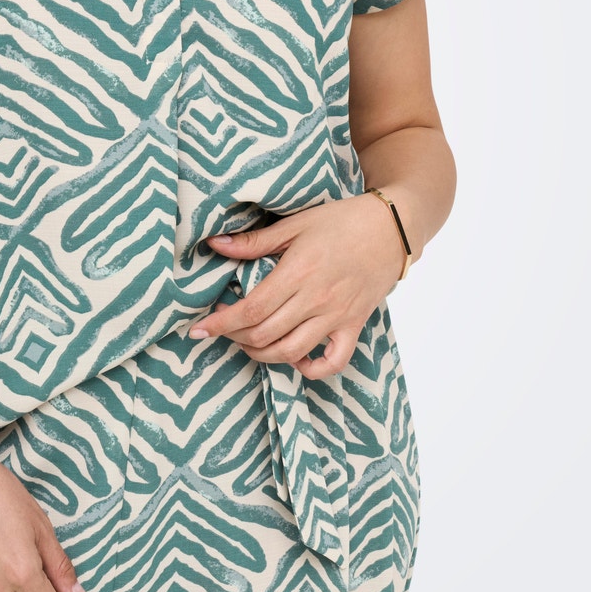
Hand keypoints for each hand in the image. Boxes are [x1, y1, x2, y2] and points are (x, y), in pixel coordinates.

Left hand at [189, 195, 404, 378]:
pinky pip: (333, 362)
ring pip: (291, 352)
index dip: (221, 324)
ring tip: (248, 343)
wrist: (391, 227)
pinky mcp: (354, 326)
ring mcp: (337, 317)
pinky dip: (311, 370)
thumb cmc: (341, 221)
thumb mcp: (295, 224)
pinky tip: (295, 359)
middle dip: (234, 338)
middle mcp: (316, 300)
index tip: (199, 329)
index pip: (251, 310)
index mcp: (298, 273)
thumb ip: (254, 241)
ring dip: (262, 355)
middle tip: (221, 330)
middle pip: (265, 335)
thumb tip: (214, 245)